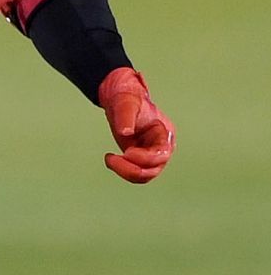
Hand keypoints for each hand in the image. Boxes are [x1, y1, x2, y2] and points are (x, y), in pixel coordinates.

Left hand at [98, 67, 175, 183]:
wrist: (120, 98)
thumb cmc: (127, 98)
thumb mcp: (126, 103)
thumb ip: (126, 117)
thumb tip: (125, 133)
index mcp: (164, 132)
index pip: (161, 154)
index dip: (145, 158)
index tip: (126, 152)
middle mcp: (161, 146)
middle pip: (153, 169)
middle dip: (132, 169)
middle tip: (111, 159)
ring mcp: (151, 153)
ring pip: (144, 175)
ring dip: (126, 172)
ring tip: (109, 159)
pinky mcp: (139, 158)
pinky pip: (135, 172)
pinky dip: (122, 170)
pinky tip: (110, 158)